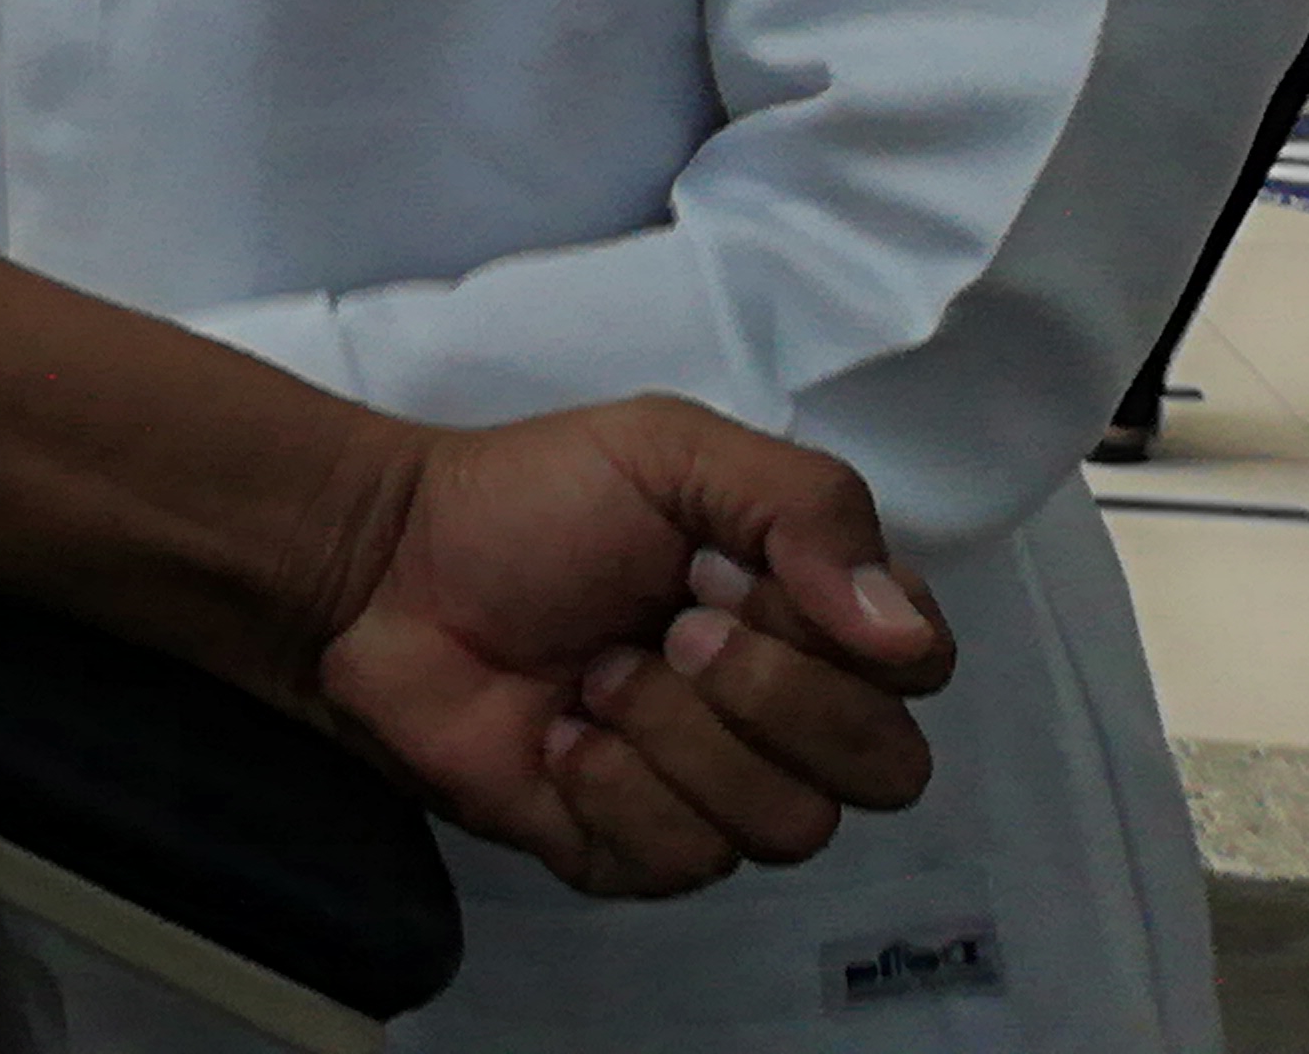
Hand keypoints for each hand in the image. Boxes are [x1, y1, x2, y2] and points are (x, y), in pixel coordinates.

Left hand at [310, 396, 950, 898]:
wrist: (388, 569)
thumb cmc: (530, 503)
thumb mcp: (671, 449)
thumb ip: (809, 506)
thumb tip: (900, 628)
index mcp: (808, 616)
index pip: (920, 667)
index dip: (844, 635)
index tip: (732, 572)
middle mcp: (783, 716)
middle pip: (884, 768)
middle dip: (770, 694)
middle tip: (671, 626)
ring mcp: (714, 793)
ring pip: (789, 826)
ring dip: (676, 735)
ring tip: (594, 672)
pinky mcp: (636, 853)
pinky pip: (686, 860)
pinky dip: (613, 786)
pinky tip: (557, 734)